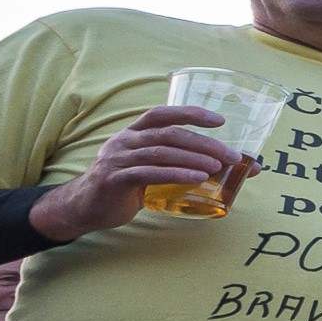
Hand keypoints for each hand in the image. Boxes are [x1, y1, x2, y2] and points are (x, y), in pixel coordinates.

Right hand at [25, 106, 240, 240]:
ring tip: (217, 167)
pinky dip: (176, 174)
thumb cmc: (126, 187)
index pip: (162, 114)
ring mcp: (117, 158)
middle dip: (203, 143)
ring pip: (161, 152)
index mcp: (134, 133)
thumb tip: (237, 168)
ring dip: (193, 158)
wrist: (84, 207)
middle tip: (231, 156)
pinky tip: (196, 178)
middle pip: (169, 133)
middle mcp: (124, 140)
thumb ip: (184, 164)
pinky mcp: (114, 179)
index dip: (190, 113)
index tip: (219, 120)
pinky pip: (149, 173)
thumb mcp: (153, 170)